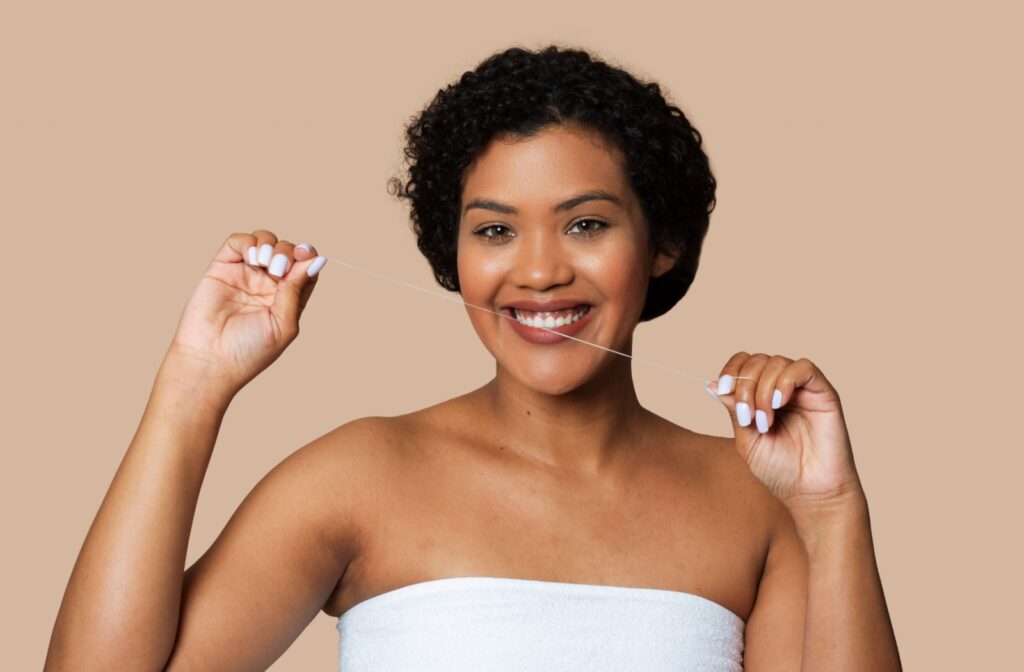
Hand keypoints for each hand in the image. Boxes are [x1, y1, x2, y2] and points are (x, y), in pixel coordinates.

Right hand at [168, 230, 327, 395]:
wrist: (210, 360)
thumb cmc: (249, 351)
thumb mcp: (284, 324)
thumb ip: (296, 291)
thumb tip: (315, 261)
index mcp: (288, 298)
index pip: (305, 267)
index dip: (307, 256)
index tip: (305, 256)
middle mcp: (268, 284)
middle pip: (288, 251)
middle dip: (289, 252)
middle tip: (278, 269)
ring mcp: (245, 274)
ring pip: (266, 241)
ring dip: (271, 245)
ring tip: (265, 263)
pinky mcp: (223, 267)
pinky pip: (239, 241)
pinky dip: (249, 241)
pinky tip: (252, 257)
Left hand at [705, 354, 863, 510]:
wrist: (811, 493)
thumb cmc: (780, 470)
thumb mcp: (747, 439)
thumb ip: (734, 410)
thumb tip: (713, 385)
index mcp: (762, 396)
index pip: (744, 364)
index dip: (731, 370)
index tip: (722, 389)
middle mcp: (782, 388)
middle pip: (757, 360)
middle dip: (745, 385)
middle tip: (747, 416)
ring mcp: (803, 389)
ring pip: (777, 362)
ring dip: (762, 389)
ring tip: (764, 421)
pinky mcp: (824, 393)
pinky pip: (804, 368)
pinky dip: (785, 380)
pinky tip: (779, 403)